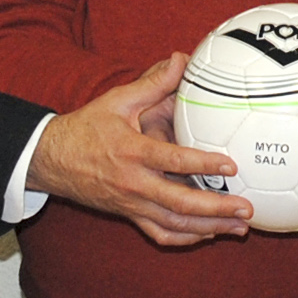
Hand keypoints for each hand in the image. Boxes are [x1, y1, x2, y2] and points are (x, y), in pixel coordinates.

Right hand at [28, 54, 251, 245]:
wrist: (51, 160)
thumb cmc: (85, 128)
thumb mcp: (116, 101)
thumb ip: (152, 83)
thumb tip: (181, 59)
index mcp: (132, 152)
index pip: (173, 161)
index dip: (203, 163)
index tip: (231, 165)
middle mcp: (133, 183)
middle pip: (180, 203)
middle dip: (216, 209)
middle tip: (246, 209)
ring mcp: (131, 203)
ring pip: (174, 224)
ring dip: (209, 228)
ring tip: (239, 228)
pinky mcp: (129, 215)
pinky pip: (160, 234)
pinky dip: (186, 238)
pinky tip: (209, 234)